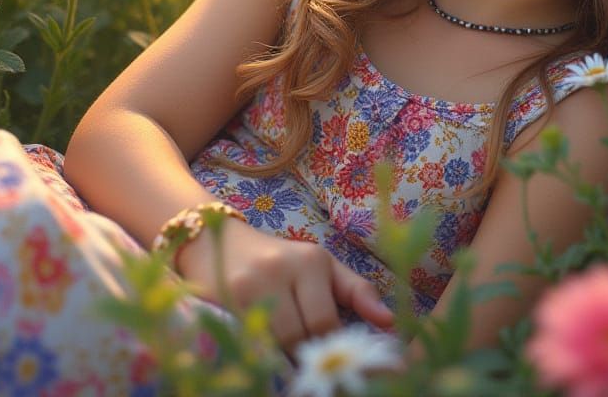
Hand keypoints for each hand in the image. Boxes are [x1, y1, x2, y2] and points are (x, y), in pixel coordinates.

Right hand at [176, 218, 395, 349]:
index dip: (330, 348)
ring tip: (290, 361)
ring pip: (273, 343)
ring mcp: (248, 285)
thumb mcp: (322, 267)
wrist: (217, 241)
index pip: (326, 322)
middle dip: (306, 356)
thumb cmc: (281, 260)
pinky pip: (246, 342)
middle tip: (313, 366)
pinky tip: (265, 357)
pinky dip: (258, 355)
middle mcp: (280, 269)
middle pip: (299, 336)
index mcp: (312, 260)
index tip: (336, 364)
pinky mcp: (221, 300)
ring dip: (282, 359)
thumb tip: (390, 323)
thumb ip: (357, 292)